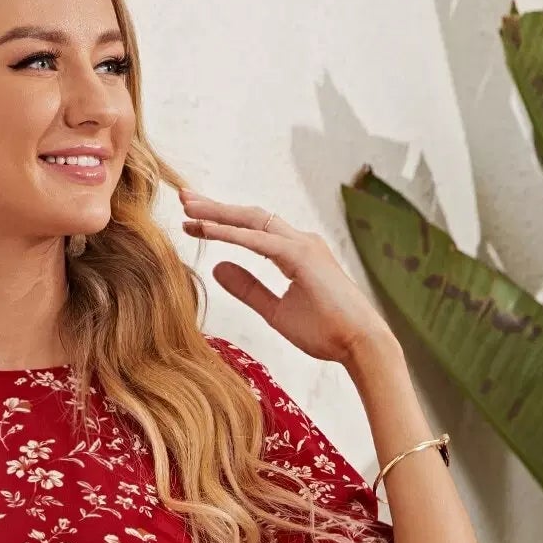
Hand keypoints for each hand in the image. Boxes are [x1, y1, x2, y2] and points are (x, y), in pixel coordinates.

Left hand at [179, 191, 394, 367]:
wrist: (360, 344)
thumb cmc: (326, 332)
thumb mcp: (275, 310)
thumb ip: (248, 288)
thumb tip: (218, 268)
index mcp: (294, 252)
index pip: (250, 230)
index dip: (220, 224)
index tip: (191, 222)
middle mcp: (299, 241)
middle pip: (248, 217)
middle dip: (214, 207)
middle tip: (183, 198)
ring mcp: (302, 245)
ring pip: (251, 222)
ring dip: (218, 213)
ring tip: (187, 208)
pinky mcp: (301, 256)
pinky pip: (258, 241)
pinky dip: (230, 233)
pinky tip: (206, 229)